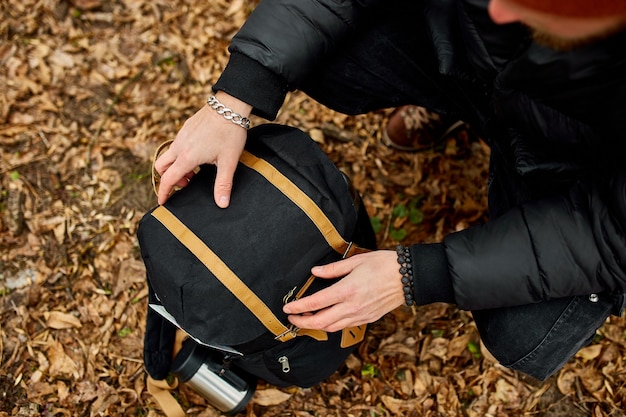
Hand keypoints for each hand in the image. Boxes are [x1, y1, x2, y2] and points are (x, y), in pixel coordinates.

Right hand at [154, 93, 251, 206]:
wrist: (229, 106)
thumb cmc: (230, 133)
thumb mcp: (228, 162)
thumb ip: (223, 184)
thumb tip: (222, 204)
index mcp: (187, 157)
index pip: (168, 179)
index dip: (164, 192)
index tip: (163, 201)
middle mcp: (180, 146)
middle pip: (161, 167)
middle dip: (169, 179)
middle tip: (186, 183)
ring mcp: (181, 135)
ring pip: (168, 155)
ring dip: (176, 166)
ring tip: (196, 170)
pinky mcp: (186, 127)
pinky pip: (176, 144)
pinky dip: (180, 155)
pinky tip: (199, 154)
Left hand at [282, 250, 404, 331]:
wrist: (408, 278)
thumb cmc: (383, 265)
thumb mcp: (356, 261)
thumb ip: (333, 269)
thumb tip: (315, 272)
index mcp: (347, 290)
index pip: (316, 303)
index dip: (298, 308)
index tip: (288, 309)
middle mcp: (352, 306)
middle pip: (321, 322)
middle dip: (302, 323)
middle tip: (292, 319)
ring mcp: (360, 315)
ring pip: (332, 328)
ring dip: (316, 326)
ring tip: (306, 318)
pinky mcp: (367, 319)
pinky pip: (344, 326)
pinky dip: (331, 325)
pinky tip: (327, 317)